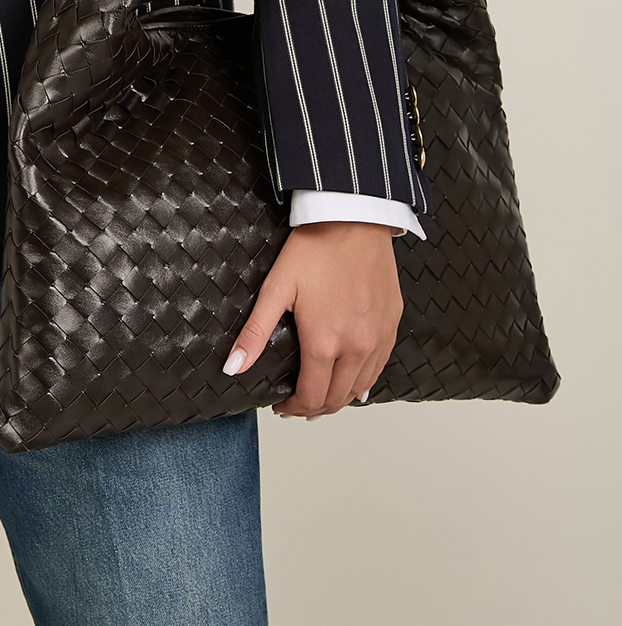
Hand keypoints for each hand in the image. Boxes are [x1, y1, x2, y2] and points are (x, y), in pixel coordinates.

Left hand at [222, 221, 402, 418]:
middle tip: (296, 405)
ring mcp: (379, 337)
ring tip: (320, 395)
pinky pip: (380, 366)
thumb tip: (234, 368)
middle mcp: (357, 347)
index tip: (281, 405)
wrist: (354, 218)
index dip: (293, 408)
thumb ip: (255, 333)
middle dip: (314, 408)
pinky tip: (353, 381)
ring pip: (360, 387)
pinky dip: (363, 380)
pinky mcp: (392, 324)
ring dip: (338, 398)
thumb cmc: (316, 247)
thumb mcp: (276, 289)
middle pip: (336, 399)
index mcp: (325, 343)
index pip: (311, 397)